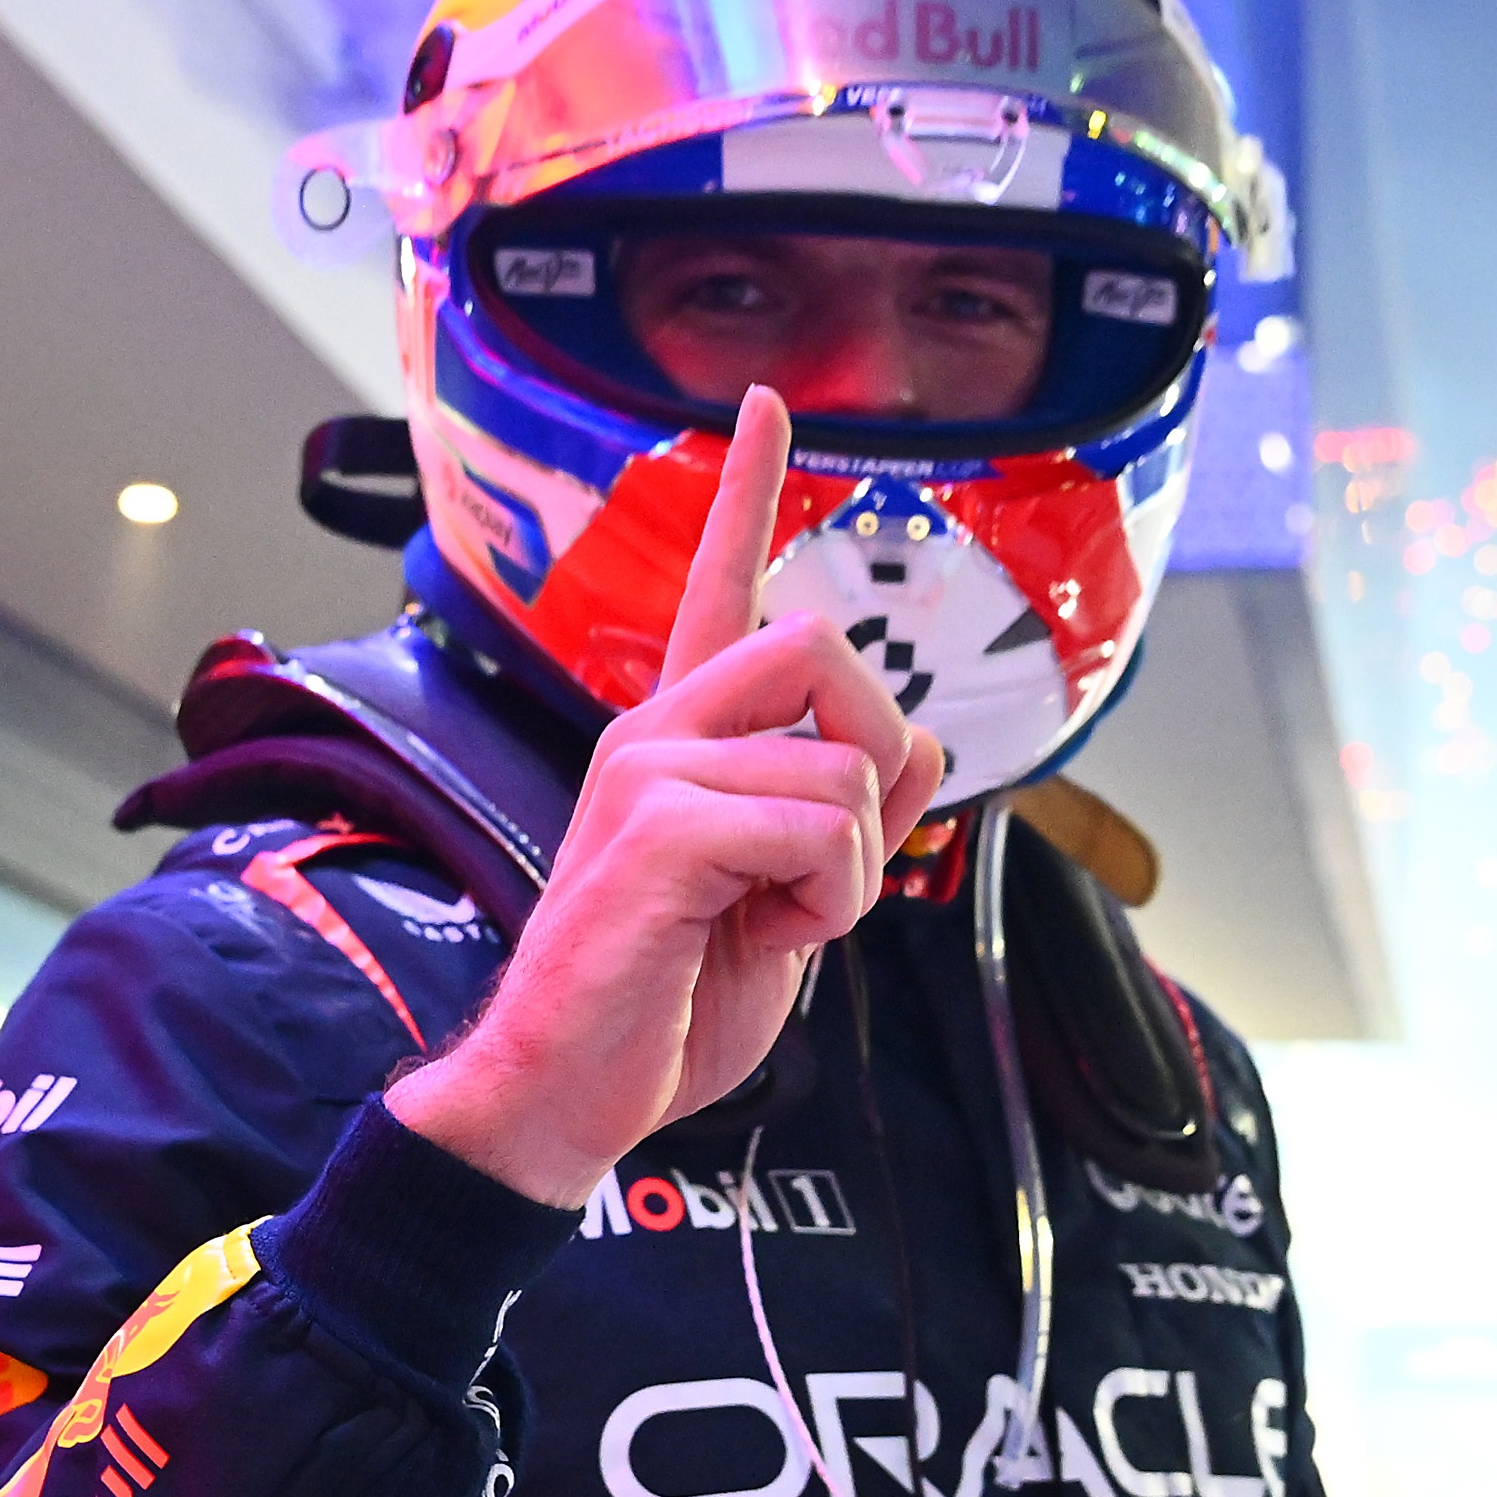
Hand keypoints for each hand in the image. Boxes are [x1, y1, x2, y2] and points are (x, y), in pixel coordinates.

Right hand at [389, 388, 946, 1203]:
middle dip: (877, 750)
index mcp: (680, 740)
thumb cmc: (661, 1005)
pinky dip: (830, 897)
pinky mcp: (656, 830)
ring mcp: (648, 771)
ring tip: (778, 920)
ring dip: (853, 866)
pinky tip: (765, 934)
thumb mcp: (786, 905)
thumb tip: (928, 752)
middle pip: (822, 646)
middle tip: (838, 852)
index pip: (718, 587)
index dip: (748, 491)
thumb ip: (847, 821)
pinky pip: (820, 827)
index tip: (764, 401)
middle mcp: (656, 732)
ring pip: (843, 765)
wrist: (568, 1095)